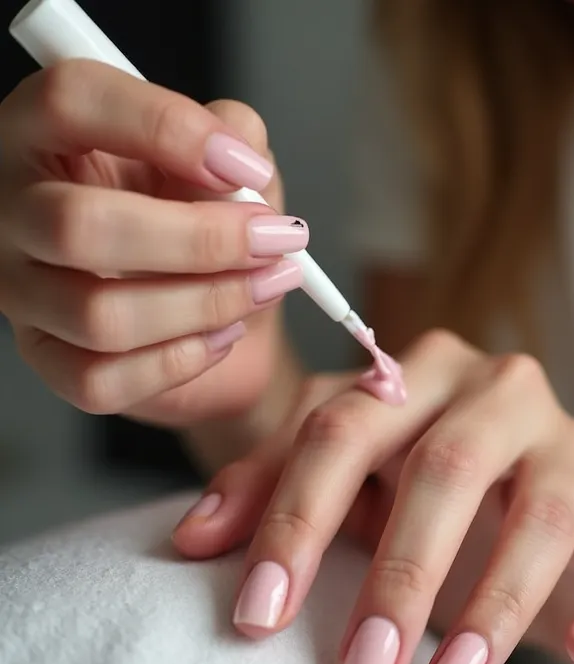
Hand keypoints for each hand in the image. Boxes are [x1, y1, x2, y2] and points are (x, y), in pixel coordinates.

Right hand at [0, 59, 305, 426]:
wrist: (223, 311)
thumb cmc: (216, 228)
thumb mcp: (232, 166)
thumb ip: (235, 136)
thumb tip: (238, 151)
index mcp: (49, 133)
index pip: (72, 99)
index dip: (166, 127)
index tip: (246, 168)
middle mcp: (18, 209)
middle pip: (80, 224)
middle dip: (202, 240)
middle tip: (272, 241)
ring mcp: (24, 292)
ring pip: (99, 315)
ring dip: (206, 304)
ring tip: (263, 287)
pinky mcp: (49, 359)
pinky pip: (103, 379)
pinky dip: (182, 361)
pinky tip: (221, 336)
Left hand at [173, 330, 573, 663]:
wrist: (553, 542)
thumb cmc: (438, 513)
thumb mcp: (353, 492)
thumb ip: (276, 491)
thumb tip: (191, 539)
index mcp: (418, 377)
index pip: (342, 428)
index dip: (294, 518)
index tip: (258, 616)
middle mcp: (500, 390)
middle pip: (445, 464)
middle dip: (399, 573)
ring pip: (542, 509)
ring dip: (496, 600)